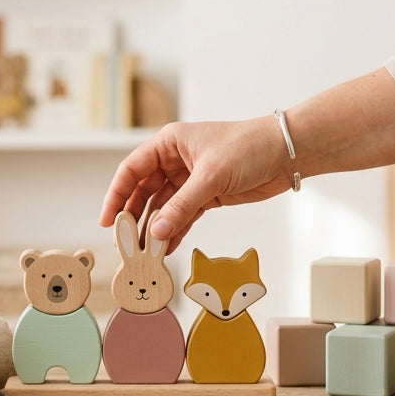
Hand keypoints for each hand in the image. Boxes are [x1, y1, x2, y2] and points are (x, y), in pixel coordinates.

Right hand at [98, 117, 292, 250]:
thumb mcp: (211, 176)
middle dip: (134, 217)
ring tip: (144, 252)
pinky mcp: (207, 195)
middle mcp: (176, 160)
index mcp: (169, 143)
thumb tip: (156, 232)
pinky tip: (165, 248)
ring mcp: (190, 179)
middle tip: (124, 242)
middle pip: (144, 191)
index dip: (117, 195)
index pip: (132, 170)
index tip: (108, 220)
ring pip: (163, 207)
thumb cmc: (249, 147)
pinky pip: (183, 216)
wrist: (286, 153)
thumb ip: (182, 206)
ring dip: (154, 228)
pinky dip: (174, 231)